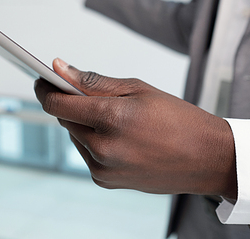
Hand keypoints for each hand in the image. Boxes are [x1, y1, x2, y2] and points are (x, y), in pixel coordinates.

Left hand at [35, 59, 236, 199]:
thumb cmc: (179, 120)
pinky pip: (86, 153)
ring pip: (75, 136)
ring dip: (83, 124)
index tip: (41, 80)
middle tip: (91, 96)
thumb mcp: (137, 89)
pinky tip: (117, 137)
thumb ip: (93, 81)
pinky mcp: (105, 181)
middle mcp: (102, 147)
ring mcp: (103, 168)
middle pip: (65, 120)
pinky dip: (93, 142)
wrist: (208, 159)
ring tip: (115, 119)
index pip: (57, 104)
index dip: (45, 90)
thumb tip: (60, 69)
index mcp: (111, 119)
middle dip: (70, 104)